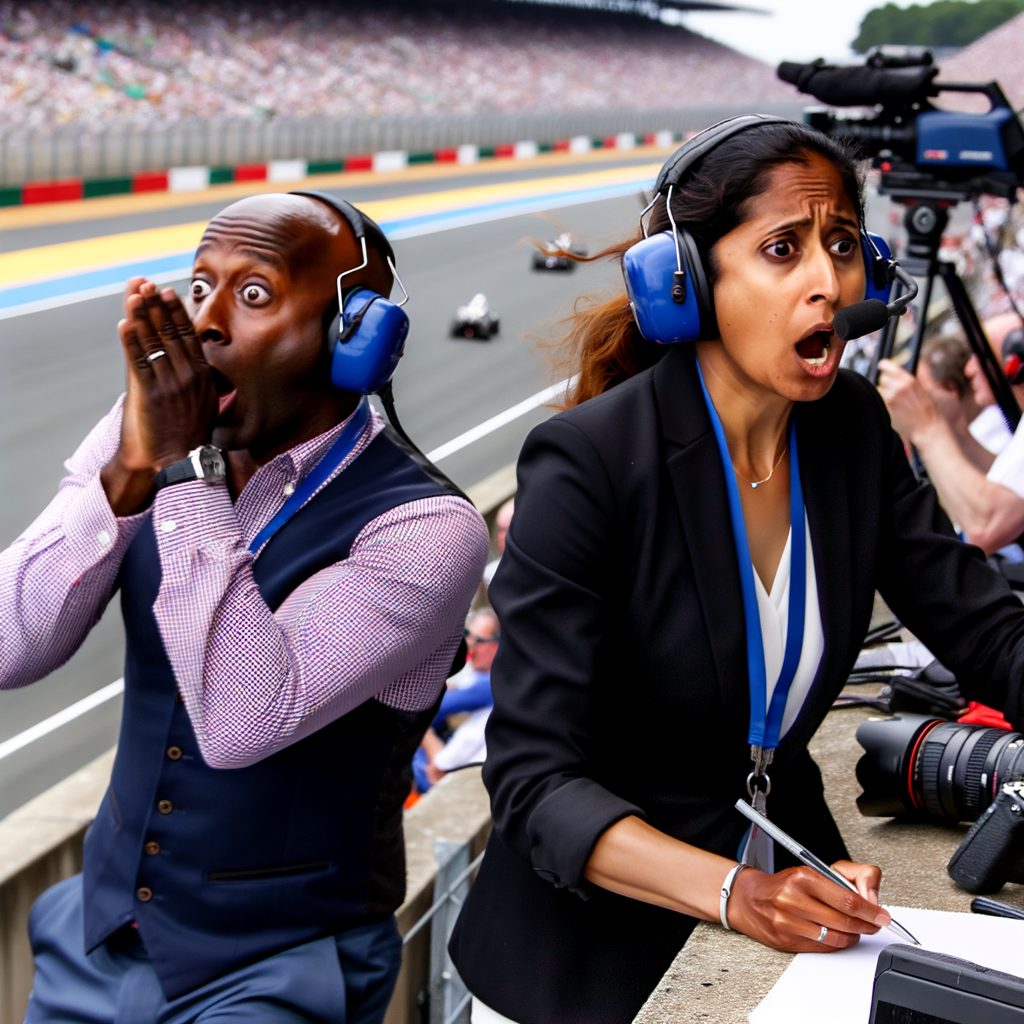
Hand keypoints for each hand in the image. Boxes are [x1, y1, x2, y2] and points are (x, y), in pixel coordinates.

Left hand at [101, 280, 218, 514]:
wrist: (181, 460)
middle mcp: (189, 377)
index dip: (178, 313)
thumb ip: (206, 383)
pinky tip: (125, 324)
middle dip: (159, 307)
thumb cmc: (194, 435)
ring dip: (143, 317)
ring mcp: (170, 385)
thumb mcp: (210, 405)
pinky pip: (139, 361)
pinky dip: (131, 341)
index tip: (170, 293)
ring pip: (154, 343)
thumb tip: (206, 367)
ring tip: (134, 296)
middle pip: (171, 333)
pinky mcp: (151, 394)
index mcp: (204, 377)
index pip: (189, 337)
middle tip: (149, 285)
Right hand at [727, 859, 887, 951]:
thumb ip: (846, 878)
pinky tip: (838, 935)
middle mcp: (794, 900)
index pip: (847, 900)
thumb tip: (870, 899)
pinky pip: (823, 948)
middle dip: (867, 925)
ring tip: (856, 929)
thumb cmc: (784, 884)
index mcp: (803, 877)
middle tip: (875, 924)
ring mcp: (789, 923)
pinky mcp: (787, 941)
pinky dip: (837, 943)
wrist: (749, 898)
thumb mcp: (813, 869)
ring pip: (837, 938)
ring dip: (853, 935)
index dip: (870, 911)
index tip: (882, 916)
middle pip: (845, 921)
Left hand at [877, 359, 941, 443]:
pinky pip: (880, 400)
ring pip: (879, 389)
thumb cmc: (925, 409)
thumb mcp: (920, 389)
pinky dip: (884, 403)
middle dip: (886, 383)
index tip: (882, 366)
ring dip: (884, 394)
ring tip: (896, 401)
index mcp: (909, 379)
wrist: (926, 426)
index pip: (888, 366)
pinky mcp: (888, 407)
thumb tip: (894, 371)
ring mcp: (892, 397)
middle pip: (882, 378)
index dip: (884, 366)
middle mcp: (900, 386)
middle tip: (894, 390)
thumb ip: (906, 380)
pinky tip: (894, 408)